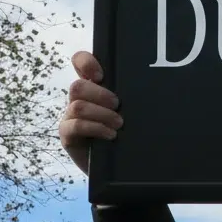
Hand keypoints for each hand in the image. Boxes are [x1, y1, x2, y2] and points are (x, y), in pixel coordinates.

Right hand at [59, 52, 121, 175]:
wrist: (120, 160)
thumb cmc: (128, 128)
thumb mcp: (129, 106)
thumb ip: (130, 92)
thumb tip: (153, 78)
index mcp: (93, 85)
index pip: (80, 62)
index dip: (86, 62)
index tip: (101, 76)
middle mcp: (79, 98)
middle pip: (77, 86)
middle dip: (100, 95)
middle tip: (118, 105)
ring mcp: (70, 116)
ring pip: (77, 106)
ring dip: (101, 114)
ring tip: (119, 124)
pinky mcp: (67, 135)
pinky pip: (75, 126)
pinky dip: (96, 128)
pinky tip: (111, 135)